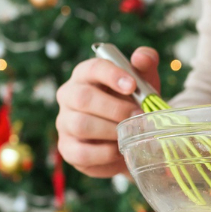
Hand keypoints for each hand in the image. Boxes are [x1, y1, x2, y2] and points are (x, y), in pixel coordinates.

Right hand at [55, 47, 160, 177]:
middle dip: (115, 108)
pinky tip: (120, 151)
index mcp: (85, 75)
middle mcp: (69, 96)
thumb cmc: (133, 103)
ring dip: (111, 131)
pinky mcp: (67, 148)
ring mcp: (65, 122)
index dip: (112, 75)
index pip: (92, 68)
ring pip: (81, 125)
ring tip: (131, 134)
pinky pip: (82, 152)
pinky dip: (105, 153)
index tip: (132, 86)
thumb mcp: (144, 81)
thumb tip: (141, 57)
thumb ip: (146, 63)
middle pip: (83, 98)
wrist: (131, 137)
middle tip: (139, 116)